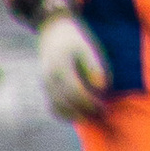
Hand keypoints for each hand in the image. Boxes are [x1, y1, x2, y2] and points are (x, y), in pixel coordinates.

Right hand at [32, 0, 109, 120]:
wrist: (53, 32)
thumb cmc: (75, 39)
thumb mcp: (87, 47)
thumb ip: (94, 66)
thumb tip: (101, 86)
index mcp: (60, 66)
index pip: (75, 91)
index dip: (90, 102)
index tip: (104, 107)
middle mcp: (49, 77)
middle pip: (66, 103)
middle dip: (85, 112)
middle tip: (102, 115)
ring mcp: (45, 84)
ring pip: (57, 108)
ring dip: (75, 116)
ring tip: (92, 118)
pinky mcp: (45, 88)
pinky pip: (53, 107)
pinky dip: (66, 114)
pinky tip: (80, 115)